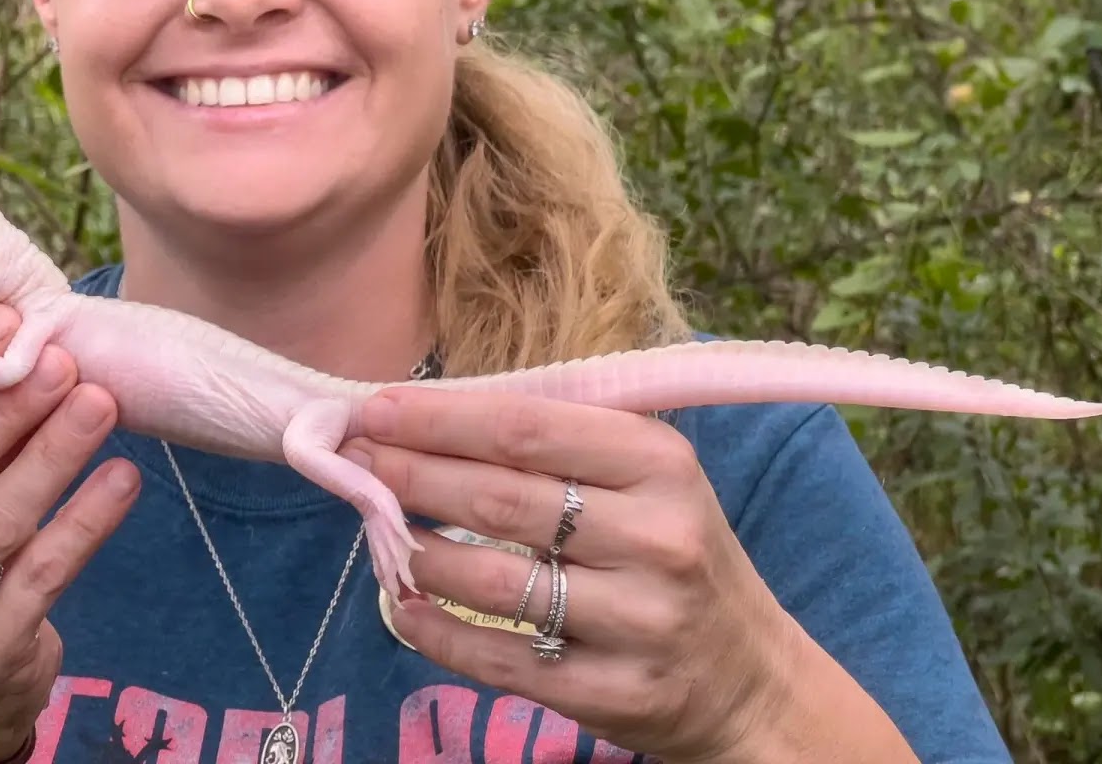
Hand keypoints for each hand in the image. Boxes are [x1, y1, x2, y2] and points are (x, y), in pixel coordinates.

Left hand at [342, 386, 804, 763]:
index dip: (439, 417)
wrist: (749, 678)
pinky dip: (437, 630)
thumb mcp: (645, 478)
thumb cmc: (674, 551)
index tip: (374, 408)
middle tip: (352, 459)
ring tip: (379, 530)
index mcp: (659, 463)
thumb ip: (556, 442)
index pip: (527, 429)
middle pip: (500, 498)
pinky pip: (500, 659)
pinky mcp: (616, 693)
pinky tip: (403, 604)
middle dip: (410, 474)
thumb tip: (430, 415)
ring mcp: (639, 621)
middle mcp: (655, 537)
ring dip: (417, 553)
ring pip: (493, 581)